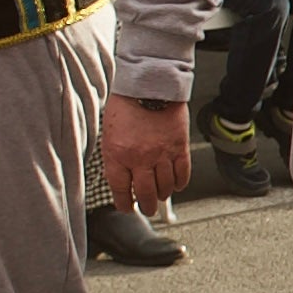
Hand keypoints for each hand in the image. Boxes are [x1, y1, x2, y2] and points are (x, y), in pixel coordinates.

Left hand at [96, 94, 189, 208]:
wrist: (149, 84)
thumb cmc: (126, 104)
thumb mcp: (109, 134)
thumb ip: (114, 158)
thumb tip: (122, 179)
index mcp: (117, 156)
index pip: (121, 191)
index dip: (124, 204)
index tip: (127, 207)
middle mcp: (140, 159)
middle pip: (146, 195)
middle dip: (146, 206)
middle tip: (147, 208)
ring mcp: (161, 154)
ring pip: (165, 188)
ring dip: (163, 195)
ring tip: (161, 195)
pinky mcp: (179, 147)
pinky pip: (183, 174)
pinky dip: (180, 183)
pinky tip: (177, 184)